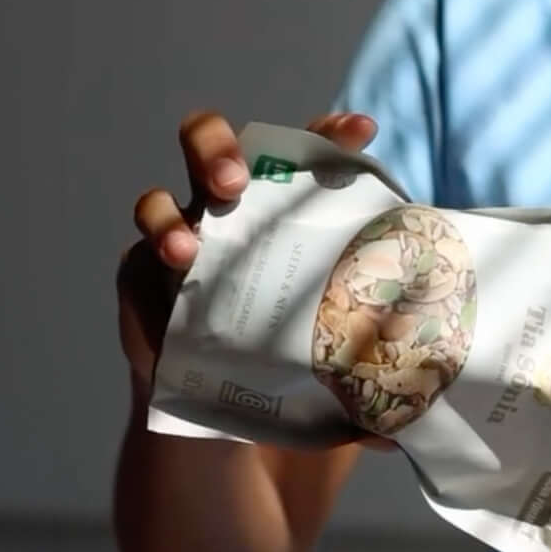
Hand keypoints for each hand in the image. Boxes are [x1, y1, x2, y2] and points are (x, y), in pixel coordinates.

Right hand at [117, 109, 377, 393]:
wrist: (237, 421)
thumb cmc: (299, 365)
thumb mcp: (338, 354)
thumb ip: (368, 362)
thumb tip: (412, 411)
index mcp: (281, 211)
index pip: (304, 153)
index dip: (330, 133)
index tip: (361, 130)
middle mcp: (227, 213)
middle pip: (213, 149)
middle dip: (219, 151)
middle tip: (235, 183)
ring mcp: (181, 243)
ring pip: (157, 201)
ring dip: (169, 218)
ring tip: (188, 249)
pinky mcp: (142, 283)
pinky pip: (137, 261)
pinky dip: (154, 262)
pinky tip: (174, 277)